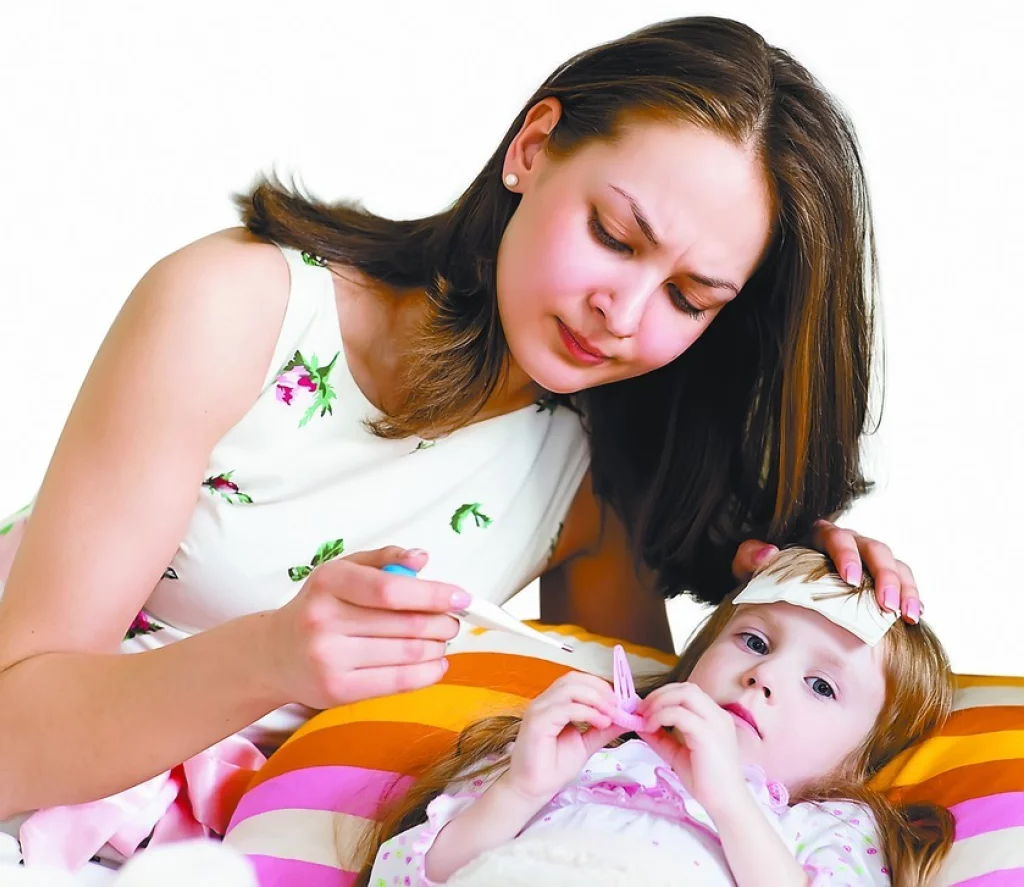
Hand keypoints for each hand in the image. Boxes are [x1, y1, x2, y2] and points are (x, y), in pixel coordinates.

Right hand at [266, 546, 462, 708]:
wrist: (273, 654)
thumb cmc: (318, 607)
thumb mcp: (342, 570)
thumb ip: (384, 559)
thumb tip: (421, 559)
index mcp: (329, 582)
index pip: (391, 589)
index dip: (434, 594)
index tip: (462, 598)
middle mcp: (324, 620)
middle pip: (406, 624)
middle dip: (442, 623)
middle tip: (452, 621)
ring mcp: (328, 659)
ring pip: (407, 654)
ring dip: (438, 647)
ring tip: (440, 641)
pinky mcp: (336, 691)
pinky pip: (396, 683)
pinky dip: (427, 674)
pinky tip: (435, 665)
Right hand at [506, 672, 624, 803]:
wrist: (533, 789)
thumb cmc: (554, 767)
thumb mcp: (586, 744)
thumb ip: (604, 729)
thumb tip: (627, 718)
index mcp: (553, 703)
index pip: (577, 680)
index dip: (600, 686)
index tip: (621, 701)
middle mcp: (544, 701)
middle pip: (574, 679)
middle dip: (600, 689)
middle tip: (619, 706)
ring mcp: (539, 709)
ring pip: (570, 688)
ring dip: (596, 698)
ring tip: (612, 714)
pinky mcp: (537, 722)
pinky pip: (566, 708)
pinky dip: (588, 712)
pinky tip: (601, 722)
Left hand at [637, 682, 747, 816]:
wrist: (726, 804)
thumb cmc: (706, 781)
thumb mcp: (677, 753)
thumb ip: (660, 737)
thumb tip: (638, 723)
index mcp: (714, 718)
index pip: (688, 692)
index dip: (663, 695)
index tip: (643, 708)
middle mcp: (717, 715)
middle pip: (686, 688)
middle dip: (659, 694)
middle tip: (640, 709)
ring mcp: (715, 723)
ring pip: (685, 694)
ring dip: (660, 701)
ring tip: (645, 717)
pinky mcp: (707, 734)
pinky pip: (680, 714)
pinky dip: (661, 715)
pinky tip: (651, 728)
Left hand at [732, 521, 921, 622]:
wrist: (775, 589)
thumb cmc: (766, 575)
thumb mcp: (749, 566)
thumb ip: (749, 557)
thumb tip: (768, 552)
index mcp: (819, 536)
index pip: (838, 537)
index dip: (848, 555)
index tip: (850, 579)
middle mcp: (849, 543)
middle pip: (875, 549)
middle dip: (884, 576)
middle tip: (886, 605)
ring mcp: (867, 560)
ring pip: (895, 564)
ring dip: (904, 588)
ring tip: (908, 615)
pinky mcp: (879, 579)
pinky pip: (902, 581)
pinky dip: (910, 596)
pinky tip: (915, 615)